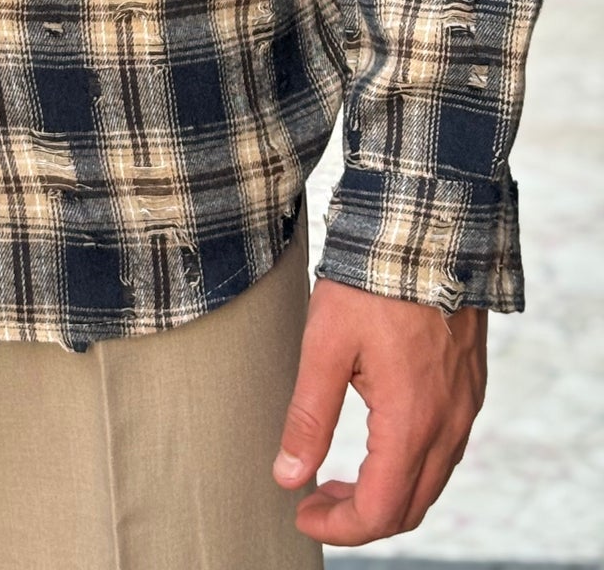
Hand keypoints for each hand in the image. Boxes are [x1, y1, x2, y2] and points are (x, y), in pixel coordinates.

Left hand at [272, 277, 485, 542]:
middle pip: (410, 507)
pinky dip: (409, 464)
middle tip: (314, 499)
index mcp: (411, 422)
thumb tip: (288, 476)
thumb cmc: (371, 283)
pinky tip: (377, 443)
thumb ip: (309, 416)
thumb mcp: (324, 345)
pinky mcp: (468, 386)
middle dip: (360, 517)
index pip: (380, 510)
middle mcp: (448, 424)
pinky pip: (445, 448)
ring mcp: (464, 406)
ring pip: (430, 481)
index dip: (338, 526)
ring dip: (386, 492)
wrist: (426, 231)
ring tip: (338, 475)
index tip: (301, 514)